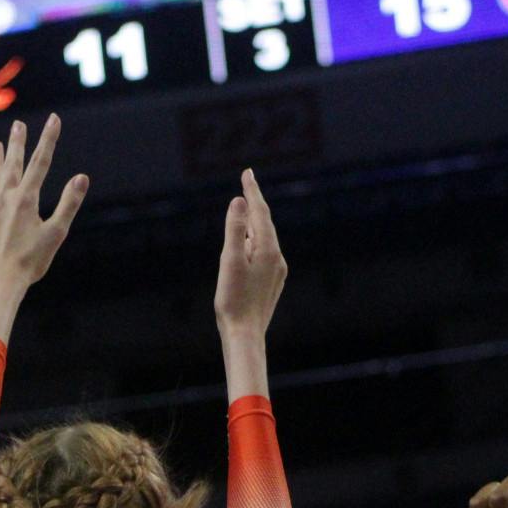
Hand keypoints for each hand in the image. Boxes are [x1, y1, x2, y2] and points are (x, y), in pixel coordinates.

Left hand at [0, 115, 87, 290]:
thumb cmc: (30, 262)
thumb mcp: (56, 233)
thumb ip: (69, 203)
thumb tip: (82, 178)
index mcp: (26, 199)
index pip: (40, 162)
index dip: (48, 139)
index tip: (53, 119)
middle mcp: (4, 198)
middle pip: (12, 164)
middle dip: (17, 142)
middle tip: (18, 124)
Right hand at [213, 169, 285, 336]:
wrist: (246, 335)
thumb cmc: (233, 301)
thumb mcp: (229, 261)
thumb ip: (235, 230)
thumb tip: (239, 202)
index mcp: (268, 249)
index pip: (260, 212)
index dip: (252, 191)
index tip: (247, 172)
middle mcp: (277, 258)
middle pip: (265, 223)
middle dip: (255, 203)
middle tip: (247, 182)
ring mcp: (277, 271)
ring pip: (265, 239)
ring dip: (254, 223)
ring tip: (245, 209)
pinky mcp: (272, 282)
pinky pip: (265, 253)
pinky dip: (255, 241)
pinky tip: (248, 243)